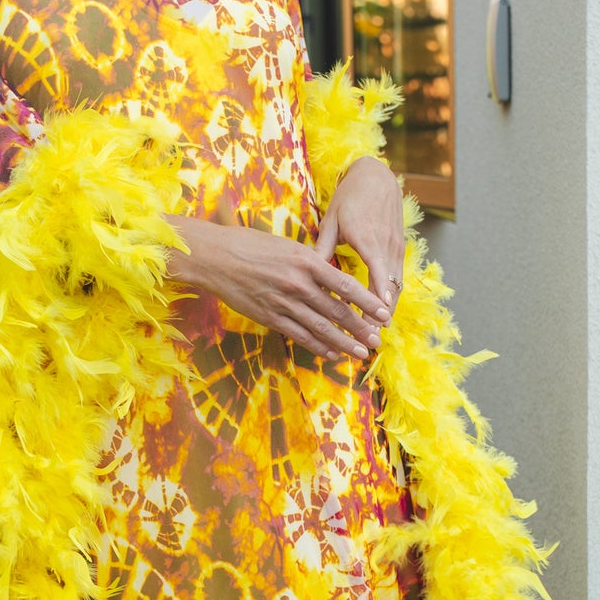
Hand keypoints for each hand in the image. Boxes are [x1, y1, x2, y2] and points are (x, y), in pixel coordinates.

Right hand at [165, 217, 389, 362]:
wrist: (216, 256)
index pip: (346, 285)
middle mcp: (299, 283)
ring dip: (343, 342)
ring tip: (360, 353)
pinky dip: (317, 346)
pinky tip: (331, 354)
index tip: (383, 313)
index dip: (368, 302)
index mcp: (307, 261)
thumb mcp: (287, 246)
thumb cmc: (251, 245)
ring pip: (321, 327)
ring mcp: (284, 302)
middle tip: (377, 340)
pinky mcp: (269, 316)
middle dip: (360, 328)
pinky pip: (299, 335)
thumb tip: (333, 277)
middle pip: (337, 310)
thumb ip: (311, 262)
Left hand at [314, 157, 405, 324]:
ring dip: (388, 310)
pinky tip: (381, 314)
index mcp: (366, 237)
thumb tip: (306, 275)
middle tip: (372, 338)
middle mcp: (385, 244)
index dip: (377, 296)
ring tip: (377, 332)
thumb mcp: (332, 222)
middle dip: (381, 314)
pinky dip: (390, 297)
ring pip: (395, 285)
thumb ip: (322, 249)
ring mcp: (395, 247)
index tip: (376, 317)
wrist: (377, 178)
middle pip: (388, 286)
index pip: (375, 272)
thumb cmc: (349, 199)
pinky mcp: (399, 249)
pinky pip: (396, 278)